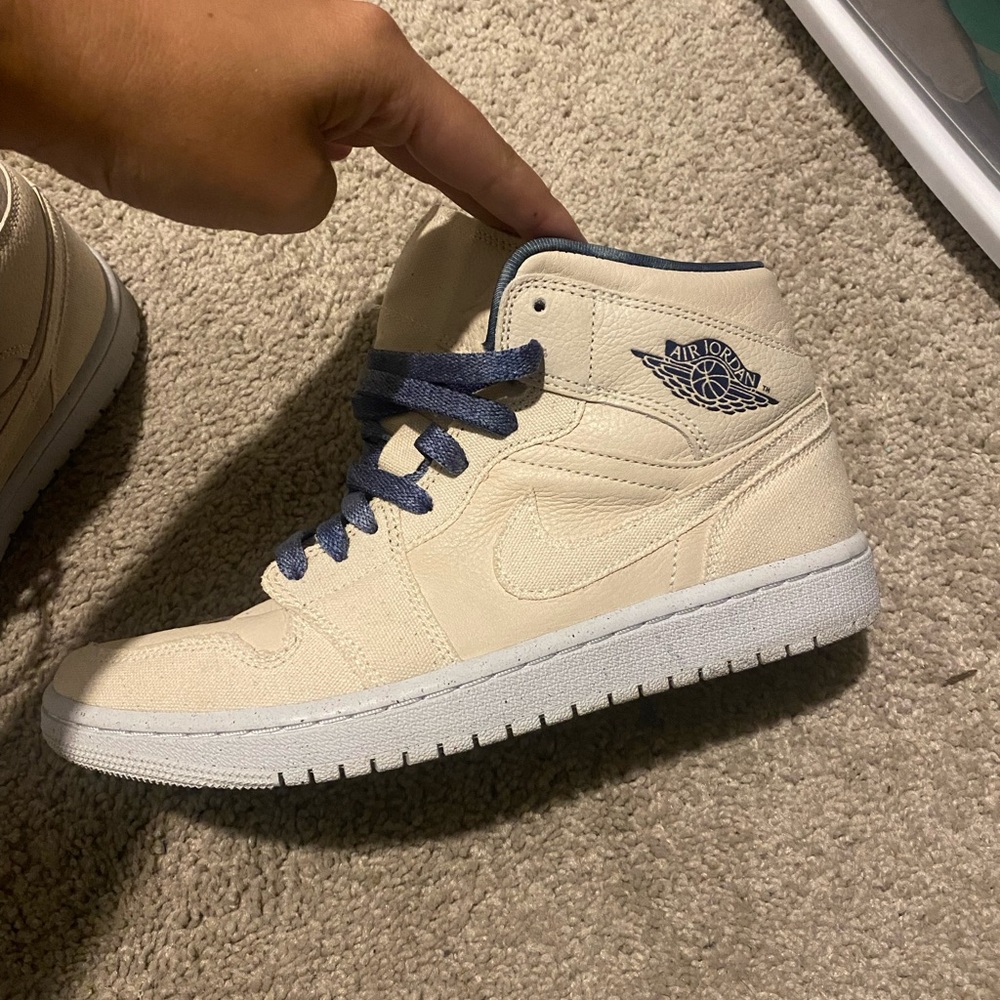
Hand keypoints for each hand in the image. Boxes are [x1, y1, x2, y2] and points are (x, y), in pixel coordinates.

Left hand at [0, 0, 583, 238]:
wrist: (32, 38)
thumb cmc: (165, 117)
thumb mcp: (281, 196)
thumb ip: (326, 193)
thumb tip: (313, 165)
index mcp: (373, 62)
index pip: (471, 148)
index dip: (522, 202)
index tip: (566, 237)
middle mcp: (346, 25)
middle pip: (429, 120)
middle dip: (470, 184)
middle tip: (513, 234)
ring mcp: (293, 20)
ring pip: (366, 109)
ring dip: (393, 162)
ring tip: (415, 212)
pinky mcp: (242, 30)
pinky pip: (315, 96)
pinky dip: (334, 140)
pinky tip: (327, 162)